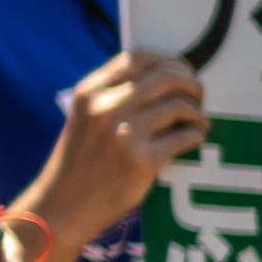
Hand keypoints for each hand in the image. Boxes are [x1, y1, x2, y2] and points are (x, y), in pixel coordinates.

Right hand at [24, 49, 208, 250]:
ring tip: (196, 122)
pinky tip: (191, 141)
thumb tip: (165, 78)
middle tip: (197, 98)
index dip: (168, 60)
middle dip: (192, 84)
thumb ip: (113, 96)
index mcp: (89, 92)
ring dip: (197, 113)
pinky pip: (185, 136)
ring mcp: (124, 133)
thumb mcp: (85, 118)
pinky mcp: (142, 160)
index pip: (138, 57)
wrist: (64, 204)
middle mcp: (105, 107)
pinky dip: (196, 135)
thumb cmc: (79, 160)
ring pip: (180, 105)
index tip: (181, 72)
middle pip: (167, 76)